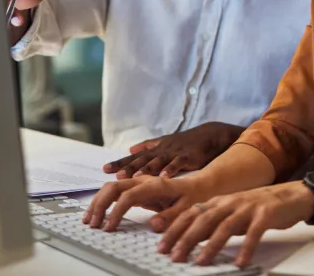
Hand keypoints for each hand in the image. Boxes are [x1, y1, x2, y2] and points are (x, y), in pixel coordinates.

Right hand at [82, 174, 205, 233]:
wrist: (203, 184)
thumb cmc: (196, 196)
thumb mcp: (189, 209)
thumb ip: (171, 216)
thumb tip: (154, 225)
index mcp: (156, 185)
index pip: (128, 196)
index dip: (116, 212)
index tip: (108, 228)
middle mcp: (146, 180)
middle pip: (115, 186)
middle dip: (100, 204)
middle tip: (92, 223)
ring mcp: (142, 183)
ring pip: (114, 187)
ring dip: (99, 201)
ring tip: (89, 218)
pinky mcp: (140, 188)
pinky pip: (118, 191)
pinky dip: (104, 199)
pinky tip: (97, 208)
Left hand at [104, 122, 243, 178]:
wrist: (209, 135)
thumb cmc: (185, 142)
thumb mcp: (165, 142)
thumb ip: (147, 146)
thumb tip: (130, 149)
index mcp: (156, 150)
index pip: (134, 158)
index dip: (120, 163)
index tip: (104, 169)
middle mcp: (162, 151)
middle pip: (143, 159)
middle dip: (129, 167)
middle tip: (116, 175)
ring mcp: (175, 153)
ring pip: (159, 161)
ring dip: (147, 169)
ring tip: (136, 176)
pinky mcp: (188, 157)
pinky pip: (179, 163)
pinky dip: (171, 169)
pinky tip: (165, 176)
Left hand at [158, 182, 313, 267]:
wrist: (291, 195)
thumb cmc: (260, 206)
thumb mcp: (233, 212)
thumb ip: (214, 222)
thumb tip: (191, 238)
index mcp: (221, 201)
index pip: (192, 213)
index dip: (176, 228)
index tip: (162, 245)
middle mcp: (231, 202)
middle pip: (204, 219)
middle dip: (187, 238)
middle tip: (174, 256)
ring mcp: (248, 207)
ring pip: (226, 225)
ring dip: (212, 245)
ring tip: (201, 262)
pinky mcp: (266, 214)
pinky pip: (254, 232)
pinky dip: (246, 248)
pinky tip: (240, 262)